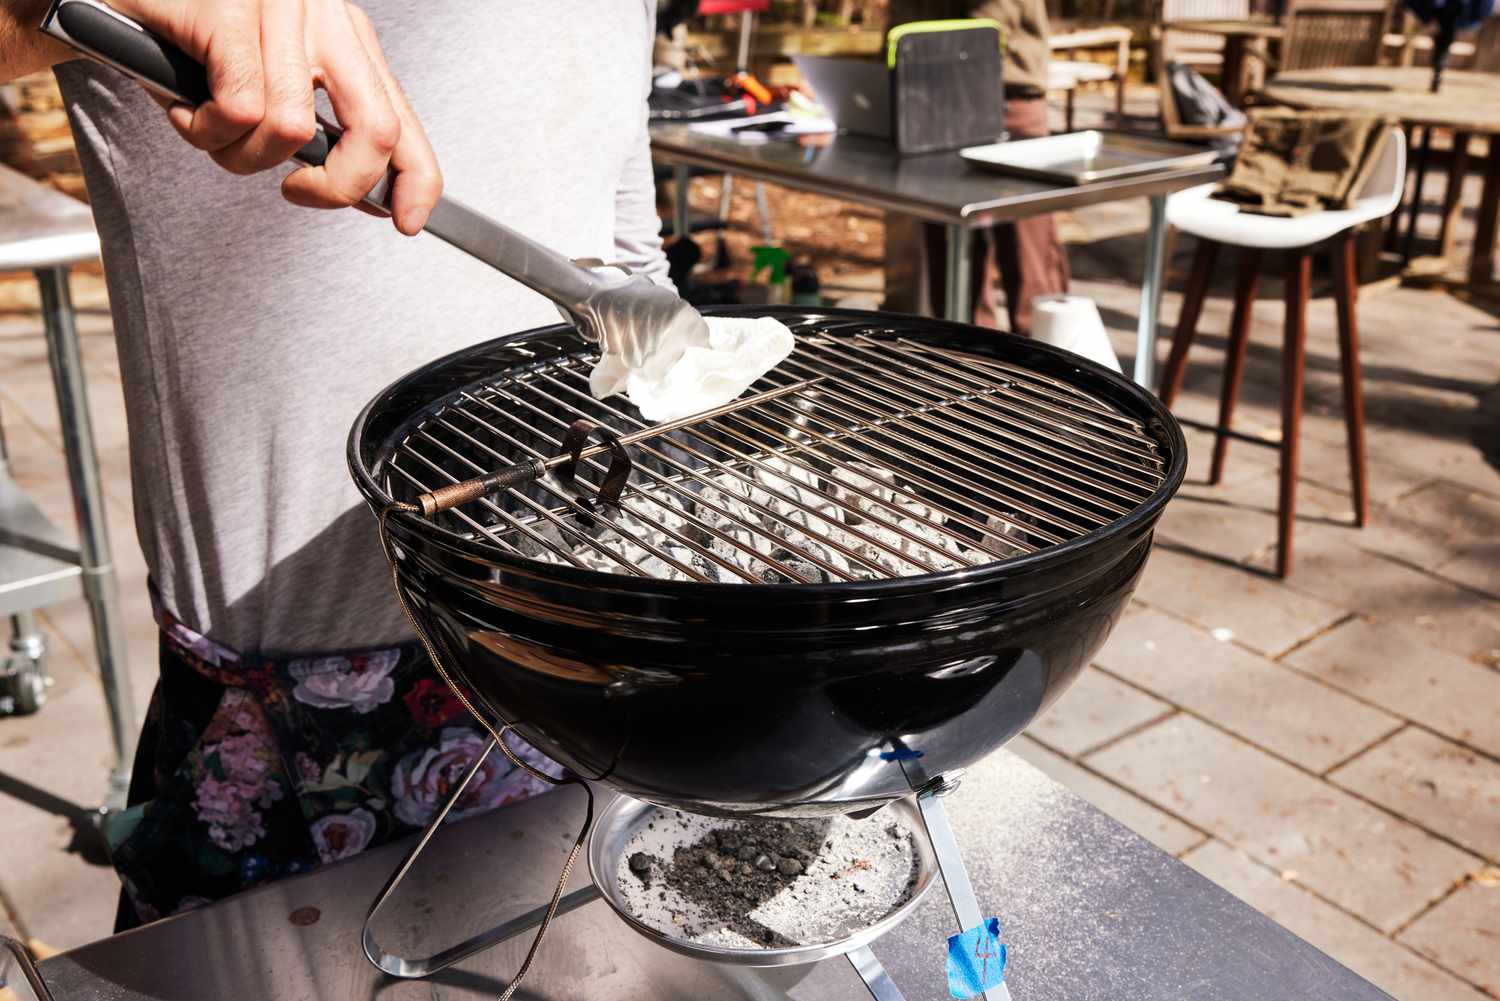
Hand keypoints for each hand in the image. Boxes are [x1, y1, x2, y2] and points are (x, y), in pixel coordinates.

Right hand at [110, 0, 441, 233]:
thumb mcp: (263, 87)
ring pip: (293, 130)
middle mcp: (322, 15)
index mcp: (341, 35)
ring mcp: (280, 8)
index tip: (408, 220)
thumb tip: (365, 191)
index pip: (403, 117)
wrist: (94, 0)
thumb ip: (319, 132)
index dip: (416, 178)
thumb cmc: (179, 41)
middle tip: (295, 191)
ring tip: (208, 125)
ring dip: (240, 153)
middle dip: (338, 184)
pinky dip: (206, 129)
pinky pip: (239, 110)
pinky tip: (186, 108)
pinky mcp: (231, 10)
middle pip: (376, 129)